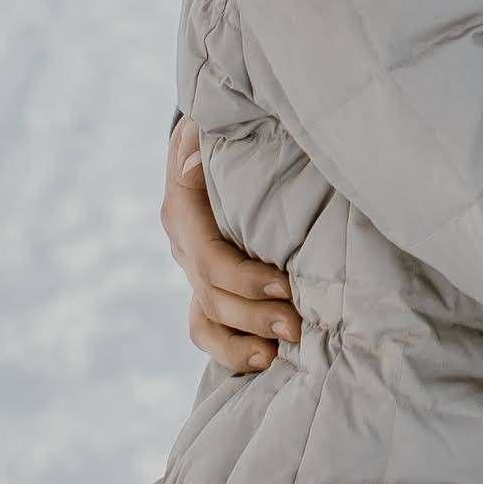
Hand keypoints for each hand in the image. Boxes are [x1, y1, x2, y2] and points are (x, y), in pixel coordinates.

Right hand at [164, 119, 296, 374]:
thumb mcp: (217, 122)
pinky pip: (207, 328)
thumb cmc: (229, 126)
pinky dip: (230, 348)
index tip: (285, 285)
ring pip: (205, 319)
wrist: (219, 136)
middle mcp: (183, 243)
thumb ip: (209, 136)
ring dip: (242, 340)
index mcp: (183, 207)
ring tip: (280, 355)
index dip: (244, 278)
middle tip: (300, 326)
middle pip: (212, 294)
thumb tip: (190, 158)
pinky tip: (262, 362)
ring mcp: (193, 268)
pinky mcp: (208, 284)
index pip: (208, 257)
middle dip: (255, 315)